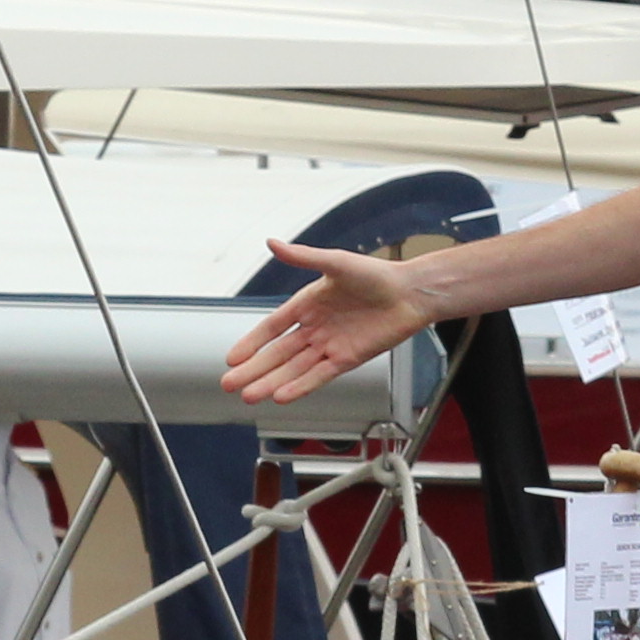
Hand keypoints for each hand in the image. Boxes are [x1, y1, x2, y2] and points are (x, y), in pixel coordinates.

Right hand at [222, 237, 435, 402]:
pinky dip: (300, 386)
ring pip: (294, 369)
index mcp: (308, 304)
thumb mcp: (336, 262)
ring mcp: (330, 345)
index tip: (232, 358)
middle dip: (253, 370)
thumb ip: (303, 256)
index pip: (271, 327)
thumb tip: (272, 243)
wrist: (411, 293)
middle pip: (278, 354)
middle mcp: (315, 327)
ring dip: (271, 382)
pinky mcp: (347, 359)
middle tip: (228, 384)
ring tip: (249, 396)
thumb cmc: (376, 274)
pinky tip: (281, 397)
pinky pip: (319, 375)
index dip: (251, 343)